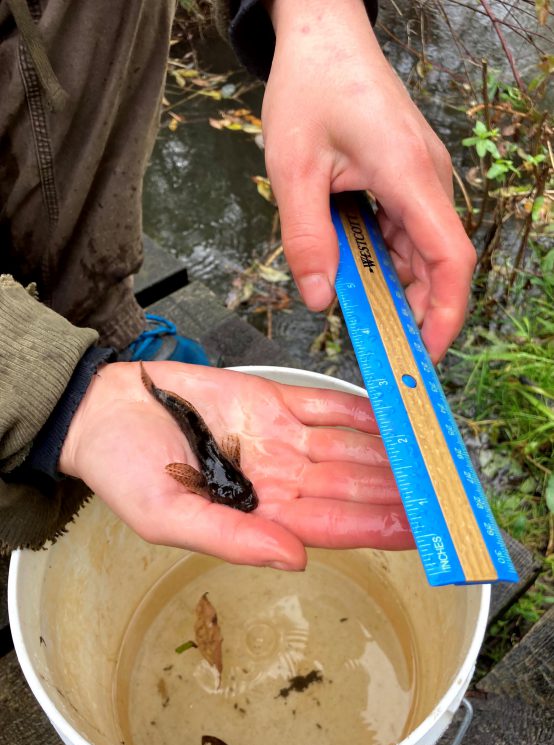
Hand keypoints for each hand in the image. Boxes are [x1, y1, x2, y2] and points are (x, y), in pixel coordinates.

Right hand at [59, 361, 412, 568]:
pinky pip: (326, 406)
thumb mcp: (169, 517)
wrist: (106, 409)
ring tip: (431, 458)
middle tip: (444, 493)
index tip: (420, 531)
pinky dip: (360, 412)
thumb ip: (232, 538)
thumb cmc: (124, 471)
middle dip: (397, 492)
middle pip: (351, 487)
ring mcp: (279, 437)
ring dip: (389, 454)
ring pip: (348, 448)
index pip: (332, 526)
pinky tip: (392, 418)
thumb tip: (291, 558)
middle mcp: (278, 478)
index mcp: (259, 513)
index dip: (378, 529)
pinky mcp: (272, 400)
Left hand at [262, 0, 475, 361]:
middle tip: (384, 349)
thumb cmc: (310, 87)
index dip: (446, 312)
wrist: (322, 36)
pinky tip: (360, 276)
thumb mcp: (293, 168)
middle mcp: (426, 178)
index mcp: (408, 173)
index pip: (450, 257)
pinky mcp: (406, 177)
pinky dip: (386, 261)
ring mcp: (420, 177)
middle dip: (417, 311)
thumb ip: (306, 238)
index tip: (428, 353)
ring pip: (420, 250)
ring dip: (397, 287)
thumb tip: (320, 298)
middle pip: (438, 262)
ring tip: (367, 318)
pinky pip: (404, 231)